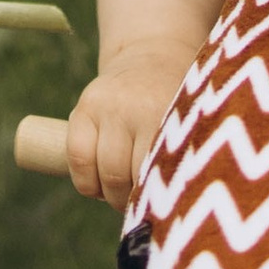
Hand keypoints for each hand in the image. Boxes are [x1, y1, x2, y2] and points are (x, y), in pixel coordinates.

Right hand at [65, 46, 192, 207]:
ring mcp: (107, 106)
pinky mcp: (84, 107)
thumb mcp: (191, 125)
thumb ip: (187, 159)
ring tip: (124, 194)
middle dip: (133, 202)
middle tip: (143, 205)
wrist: (154, 54)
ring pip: (103, 174)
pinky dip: (86, 182)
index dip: (158, 203)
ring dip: (112, 195)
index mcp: (169, 115)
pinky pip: (77, 158)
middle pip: (126, 179)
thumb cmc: (180, 106)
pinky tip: (99, 185)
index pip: (158, 175)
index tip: (164, 215)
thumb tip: (180, 213)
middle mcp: (136, 108)